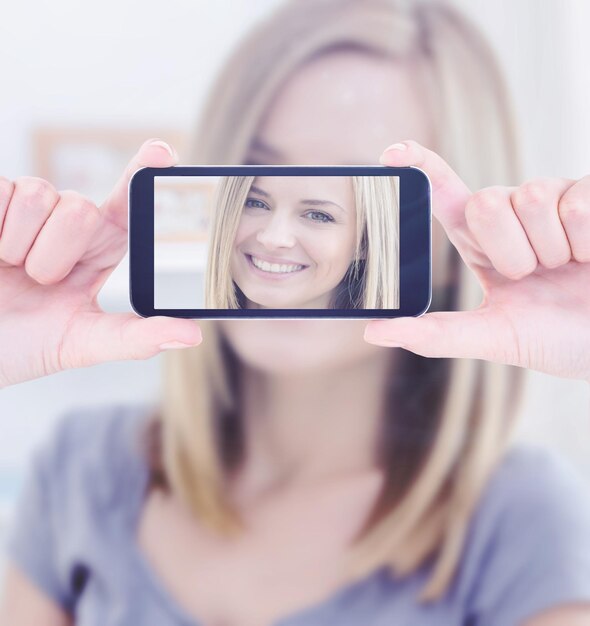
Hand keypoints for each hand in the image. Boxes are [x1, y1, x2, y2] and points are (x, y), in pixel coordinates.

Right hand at [0, 139, 201, 388]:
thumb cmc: (22, 345)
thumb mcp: (81, 345)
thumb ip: (135, 339)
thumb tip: (193, 334)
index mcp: (99, 251)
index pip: (129, 205)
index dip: (144, 174)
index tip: (161, 152)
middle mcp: (67, 223)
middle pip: (81, 208)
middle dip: (55, 256)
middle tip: (37, 282)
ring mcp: (25, 208)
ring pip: (39, 194)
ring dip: (19, 246)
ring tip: (7, 269)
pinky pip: (0, 189)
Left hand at [364, 140, 589, 382]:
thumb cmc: (558, 339)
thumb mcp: (495, 337)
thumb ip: (437, 334)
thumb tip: (372, 331)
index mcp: (483, 243)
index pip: (447, 197)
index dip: (422, 169)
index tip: (391, 153)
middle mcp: (514, 214)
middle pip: (485, 202)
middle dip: (511, 251)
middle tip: (537, 275)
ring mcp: (555, 199)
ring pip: (532, 199)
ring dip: (553, 249)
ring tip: (571, 267)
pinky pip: (577, 204)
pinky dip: (587, 243)